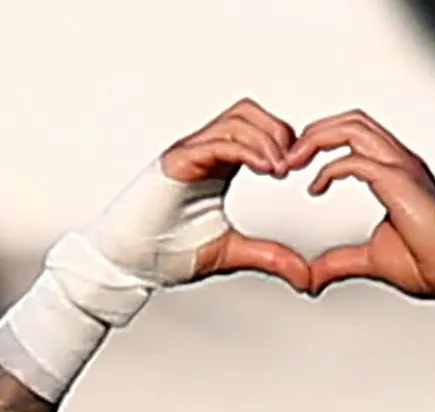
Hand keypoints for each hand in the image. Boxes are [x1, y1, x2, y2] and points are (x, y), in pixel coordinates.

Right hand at [87, 99, 311, 292]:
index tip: (300, 173)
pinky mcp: (175, 163)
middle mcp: (203, 152)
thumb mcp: (233, 253)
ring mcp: (188, 154)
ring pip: (236, 119)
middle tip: (294, 167)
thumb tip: (306, 277)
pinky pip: (216, 141)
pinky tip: (265, 170)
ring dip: (267, 139)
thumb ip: (270, 257)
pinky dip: (246, 149)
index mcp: (218, 165)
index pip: (257, 129)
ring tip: (280, 170)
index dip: (284, 142)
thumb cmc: (167, 252)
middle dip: (280, 133)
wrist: (128, 265)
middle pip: (249, 112)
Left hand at [281, 111, 434, 300]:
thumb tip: (312, 275)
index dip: (322, 140)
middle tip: (287, 159)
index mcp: (396, 171)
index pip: (355, 132)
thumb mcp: (371, 260)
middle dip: (313, 133)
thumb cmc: (431, 265)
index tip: (297, 165)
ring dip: (316, 140)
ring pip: (352, 128)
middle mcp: (400, 161)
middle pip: (350, 120)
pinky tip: (315, 188)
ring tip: (293, 163)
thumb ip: (339, 261)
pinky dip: (328, 169)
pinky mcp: (400, 184)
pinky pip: (355, 161)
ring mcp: (402, 168)